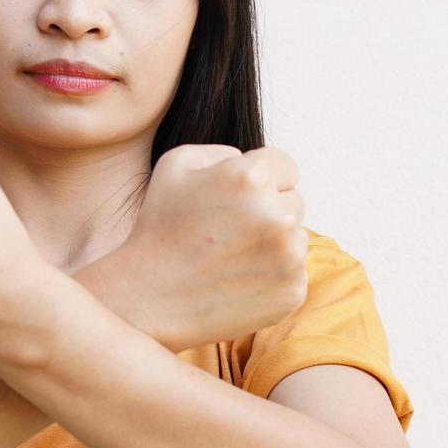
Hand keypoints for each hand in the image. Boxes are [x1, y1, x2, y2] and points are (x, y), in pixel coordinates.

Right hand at [109, 144, 307, 351]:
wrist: (150, 296)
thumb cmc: (160, 226)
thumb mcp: (177, 163)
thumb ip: (225, 151)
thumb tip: (253, 162)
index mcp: (252, 177)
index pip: (286, 166)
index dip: (261, 180)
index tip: (237, 199)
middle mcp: (278, 215)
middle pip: (295, 201)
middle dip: (269, 210)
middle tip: (229, 231)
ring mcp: (289, 256)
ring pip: (297, 238)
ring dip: (274, 244)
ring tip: (230, 256)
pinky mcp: (292, 291)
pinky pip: (294, 272)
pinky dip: (272, 275)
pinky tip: (237, 279)